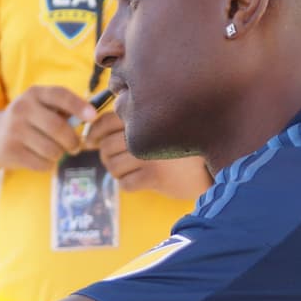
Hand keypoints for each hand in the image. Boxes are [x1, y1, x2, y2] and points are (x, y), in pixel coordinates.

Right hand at [0, 86, 94, 171]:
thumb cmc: (29, 121)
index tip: (93, 117)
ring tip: (56, 152)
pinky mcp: (10, 151)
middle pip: (59, 128)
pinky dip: (48, 165)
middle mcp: (21, 108)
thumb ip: (64, 110)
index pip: (60, 95)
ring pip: (52, 149)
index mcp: (34, 93)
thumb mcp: (42, 108)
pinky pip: (42, 163)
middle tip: (76, 147)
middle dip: (73, 141)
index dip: (79, 106)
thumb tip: (91, 118)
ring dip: (60, 155)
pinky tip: (42, 159)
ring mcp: (14, 130)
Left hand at [84, 111, 211, 199]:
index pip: (104, 121)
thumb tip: (87, 137)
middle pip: (105, 148)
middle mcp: (146, 133)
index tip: (89, 141)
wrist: (213, 163)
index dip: (92, 133)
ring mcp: (150, 155)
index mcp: (144, 116)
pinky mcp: (156, 177)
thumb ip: (128, 124)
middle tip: (115, 160)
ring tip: (129, 170)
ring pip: (113, 167)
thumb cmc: (180, 145)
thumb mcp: (157, 124)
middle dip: (105, 157)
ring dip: (116, 171)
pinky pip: (126, 184)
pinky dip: (128, 184)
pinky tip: (141, 180)